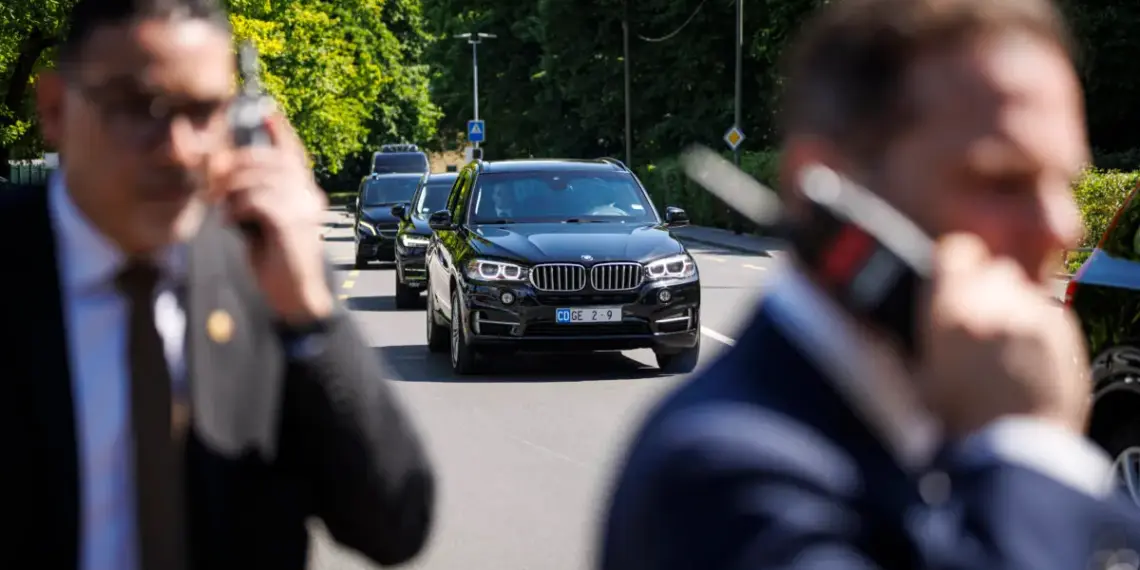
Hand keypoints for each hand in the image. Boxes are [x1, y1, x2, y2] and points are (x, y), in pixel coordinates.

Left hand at [209, 112, 331, 324]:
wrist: (294, 293)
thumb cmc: (274, 255)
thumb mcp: (262, 217)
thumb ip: (251, 190)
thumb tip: (222, 162)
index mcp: (305, 190)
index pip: (293, 150)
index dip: (279, 127)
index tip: (264, 109)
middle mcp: (309, 193)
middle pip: (267, 159)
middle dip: (235, 165)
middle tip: (214, 183)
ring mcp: (303, 206)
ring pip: (256, 178)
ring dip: (232, 193)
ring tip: (225, 210)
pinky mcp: (291, 222)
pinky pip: (255, 199)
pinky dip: (238, 209)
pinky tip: (236, 224)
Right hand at [916, 233, 1089, 438]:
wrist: (1018, 451)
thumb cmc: (961, 423)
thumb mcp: (916, 379)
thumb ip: (902, 339)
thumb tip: (875, 319)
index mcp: (955, 310)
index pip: (956, 251)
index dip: (951, 264)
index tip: (946, 278)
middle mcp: (999, 303)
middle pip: (994, 268)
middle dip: (983, 286)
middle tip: (972, 318)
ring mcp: (1038, 316)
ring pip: (1024, 288)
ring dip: (1011, 305)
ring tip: (999, 342)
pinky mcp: (1066, 334)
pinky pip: (1048, 313)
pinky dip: (1036, 325)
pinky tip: (1024, 356)